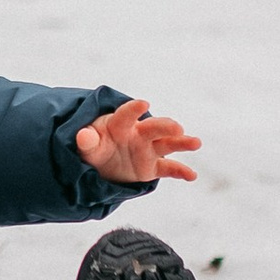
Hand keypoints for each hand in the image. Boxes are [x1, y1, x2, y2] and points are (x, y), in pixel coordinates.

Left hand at [76, 99, 198, 185]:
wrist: (102, 161)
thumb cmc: (95, 145)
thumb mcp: (86, 144)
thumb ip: (87, 140)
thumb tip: (83, 136)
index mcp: (120, 124)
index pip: (126, 114)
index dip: (134, 109)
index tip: (143, 104)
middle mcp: (138, 133)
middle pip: (153, 128)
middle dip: (165, 126)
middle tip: (176, 128)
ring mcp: (148, 150)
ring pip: (167, 144)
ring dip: (182, 143)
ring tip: (196, 142)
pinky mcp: (153, 167)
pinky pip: (168, 168)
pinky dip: (181, 171)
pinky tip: (192, 176)